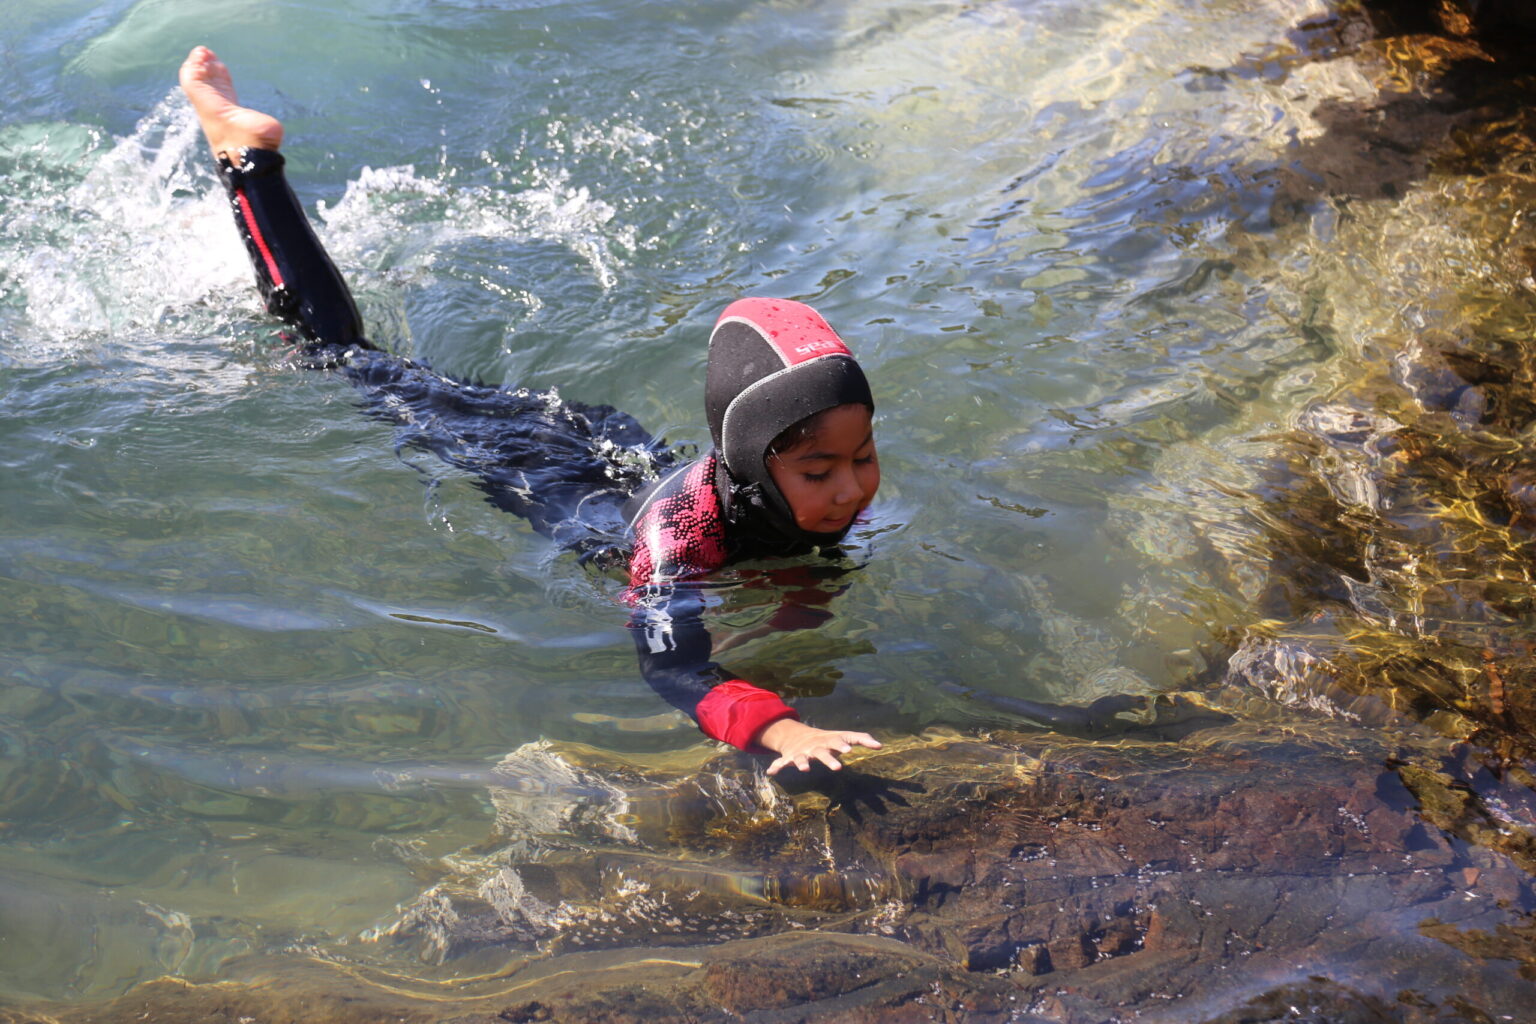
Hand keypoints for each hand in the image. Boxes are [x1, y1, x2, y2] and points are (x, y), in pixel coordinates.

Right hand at [756, 718, 880, 775]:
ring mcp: (802, 753)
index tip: (849, 751)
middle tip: (837, 767)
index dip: (842, 746)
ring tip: (803, 769)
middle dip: (828, 759)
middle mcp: (815, 747)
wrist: (799, 735)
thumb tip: (881, 745)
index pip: (837, 743)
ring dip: (801, 763)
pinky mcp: (791, 758)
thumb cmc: (828, 739)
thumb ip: (863, 738)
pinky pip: (782, 762)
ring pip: (801, 759)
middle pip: (822, 753)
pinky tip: (772, 771)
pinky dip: (777, 766)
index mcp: (828, 742)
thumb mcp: (844, 736)